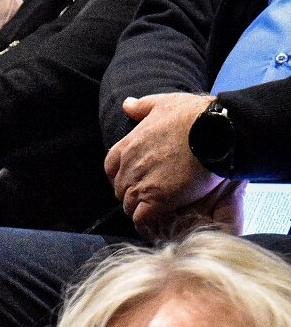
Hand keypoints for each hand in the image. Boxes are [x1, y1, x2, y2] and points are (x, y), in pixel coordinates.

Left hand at [103, 94, 221, 236]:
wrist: (216, 130)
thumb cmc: (194, 115)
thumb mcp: (163, 103)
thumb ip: (142, 107)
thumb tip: (127, 104)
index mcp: (127, 146)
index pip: (111, 168)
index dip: (122, 175)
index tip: (135, 178)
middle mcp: (129, 167)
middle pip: (121, 189)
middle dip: (133, 193)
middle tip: (151, 195)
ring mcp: (141, 184)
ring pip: (129, 205)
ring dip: (140, 209)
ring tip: (157, 210)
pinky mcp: (157, 200)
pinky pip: (142, 219)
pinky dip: (146, 223)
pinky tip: (157, 223)